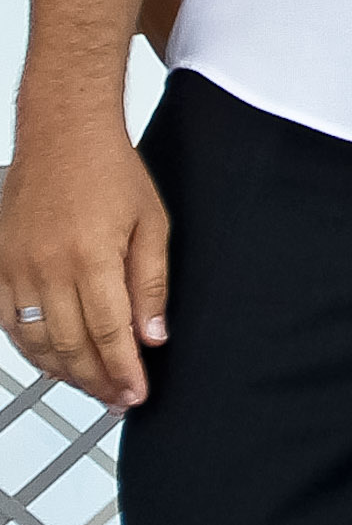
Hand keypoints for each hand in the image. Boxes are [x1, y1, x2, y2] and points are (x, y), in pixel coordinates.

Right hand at [0, 117, 168, 408]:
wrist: (63, 136)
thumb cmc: (110, 172)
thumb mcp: (152, 223)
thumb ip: (151, 283)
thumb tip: (153, 335)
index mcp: (91, 258)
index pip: (108, 334)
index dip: (123, 370)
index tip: (137, 393)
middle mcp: (48, 269)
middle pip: (71, 347)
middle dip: (97, 380)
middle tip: (118, 398)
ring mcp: (17, 270)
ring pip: (37, 342)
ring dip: (64, 372)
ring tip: (92, 386)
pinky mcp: (0, 267)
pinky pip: (11, 324)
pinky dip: (32, 349)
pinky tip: (53, 360)